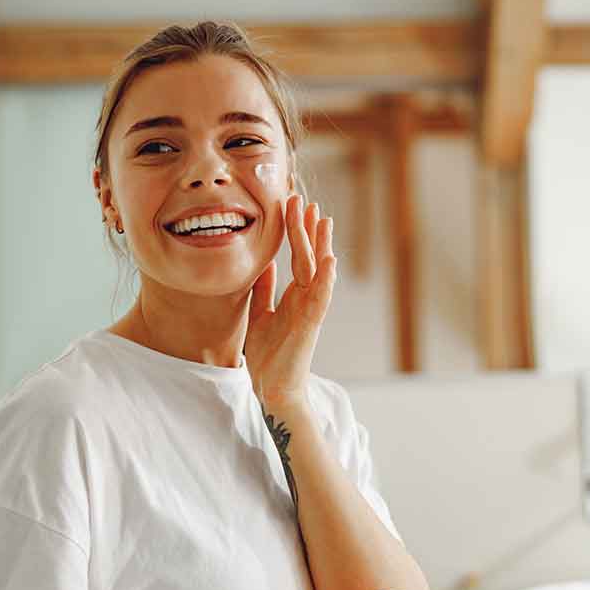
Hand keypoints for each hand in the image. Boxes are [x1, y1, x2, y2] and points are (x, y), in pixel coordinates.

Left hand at [244, 194, 336, 407]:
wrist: (272, 388)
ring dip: (321, 245)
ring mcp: (310, 310)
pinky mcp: (311, 325)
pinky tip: (330, 259)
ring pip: (318, 271)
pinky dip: (326, 278)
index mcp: (293, 295)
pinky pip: (321, 297)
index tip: (294, 206)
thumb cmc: (269, 355)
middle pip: (309, 257)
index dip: (296, 231)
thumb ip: (263, 290)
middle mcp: (305, 299)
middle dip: (308, 229)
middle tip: (307, 201)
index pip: (297, 256)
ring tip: (324, 220)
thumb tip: (264, 263)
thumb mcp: (259, 314)